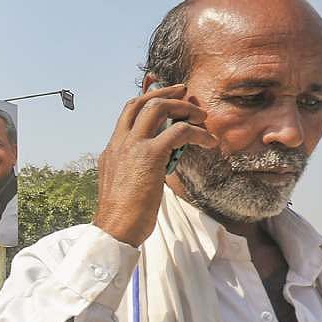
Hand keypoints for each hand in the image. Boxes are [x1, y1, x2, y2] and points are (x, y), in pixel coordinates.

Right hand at [92, 84, 217, 245]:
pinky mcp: (150, 155)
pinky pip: (179, 131)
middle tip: (185, 92)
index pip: (128, 112)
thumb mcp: (121, 184)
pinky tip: (209, 141)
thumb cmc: (121, 215)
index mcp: (112, 149)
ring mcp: (133, 146)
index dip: (148, 100)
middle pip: (142, 102)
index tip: (165, 96)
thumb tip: (151, 166)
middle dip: (166, 93)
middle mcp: (120, 142)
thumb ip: (132, 168)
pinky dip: (198, 132)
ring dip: (184, 107)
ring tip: (201, 116)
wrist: (115, 229)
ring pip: (158, 107)